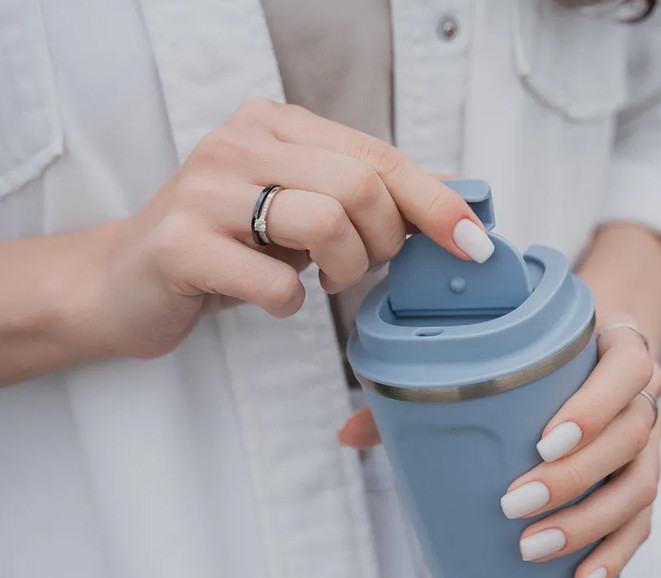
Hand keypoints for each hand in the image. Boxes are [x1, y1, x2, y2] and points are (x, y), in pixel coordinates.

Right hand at [73, 98, 491, 359]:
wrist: (123, 281)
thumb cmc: (221, 248)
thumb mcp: (293, 211)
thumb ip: (356, 197)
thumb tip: (445, 202)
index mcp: (273, 126)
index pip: (377, 156)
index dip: (434, 202)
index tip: (472, 243)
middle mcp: (239, 143)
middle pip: (359, 187)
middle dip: (382, 243)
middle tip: (361, 268)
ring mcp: (205, 191)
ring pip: (324, 222)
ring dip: (342, 270)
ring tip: (320, 281)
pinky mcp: (182, 245)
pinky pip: (276, 283)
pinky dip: (290, 304)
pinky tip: (273, 299)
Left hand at [338, 320, 660, 577]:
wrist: (596, 352)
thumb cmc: (539, 359)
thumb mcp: (502, 357)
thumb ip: (427, 390)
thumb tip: (348, 435)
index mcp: (613, 350)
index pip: (624, 370)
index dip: (593, 408)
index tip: (543, 442)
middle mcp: (641, 398)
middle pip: (630, 438)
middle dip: (573, 479)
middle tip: (514, 504)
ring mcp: (648, 443)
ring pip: (639, 487)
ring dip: (590, 524)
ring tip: (534, 549)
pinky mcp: (641, 481)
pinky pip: (643, 523)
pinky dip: (615, 554)